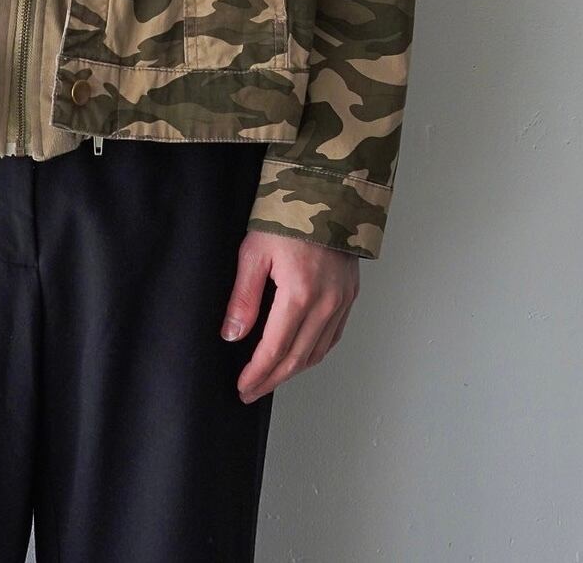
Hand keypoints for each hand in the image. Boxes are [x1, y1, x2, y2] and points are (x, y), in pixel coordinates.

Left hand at [221, 231, 358, 402]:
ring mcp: (342, 300)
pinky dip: (315, 352)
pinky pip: (333, 335)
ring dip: (294, 370)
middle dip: (272, 379)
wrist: (325, 191)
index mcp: (300, 294)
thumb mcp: (254, 251)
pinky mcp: (350, 294)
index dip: (258, 373)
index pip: (275, 349)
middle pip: (298, 358)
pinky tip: (301, 356)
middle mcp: (326, 303)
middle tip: (251, 391)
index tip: (242, 387)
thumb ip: (243, 297)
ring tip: (271, 378)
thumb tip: (232, 335)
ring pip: (318, 351)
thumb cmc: (286, 215)